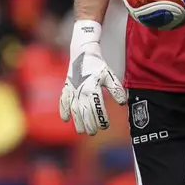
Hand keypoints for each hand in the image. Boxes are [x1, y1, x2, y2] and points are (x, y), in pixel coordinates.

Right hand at [58, 20, 125, 135]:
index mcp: (92, 88)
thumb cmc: (98, 65)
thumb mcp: (109, 75)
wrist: (82, 52)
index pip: (97, 108)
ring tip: (81, 131)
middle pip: (85, 112)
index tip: (105, 126)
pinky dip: (63, 110)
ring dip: (77, 121)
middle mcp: (81, 91)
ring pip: (73, 110)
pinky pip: (63, 102)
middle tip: (94, 132)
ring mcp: (72, 90)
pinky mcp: (66, 88)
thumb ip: (116, 89)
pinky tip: (65, 119)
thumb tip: (122, 103)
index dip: (101, 118)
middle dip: (89, 124)